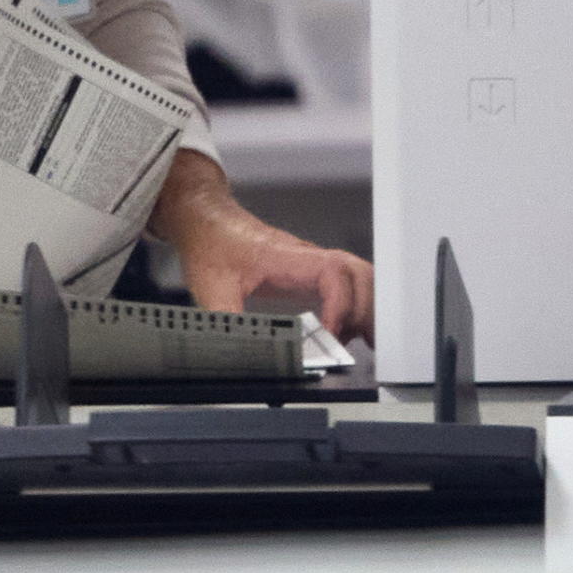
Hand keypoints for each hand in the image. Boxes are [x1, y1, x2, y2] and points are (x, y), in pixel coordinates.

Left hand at [149, 152, 373, 337]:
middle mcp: (308, 258)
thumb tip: (240, 352)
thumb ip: (228, 321)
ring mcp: (312, 264)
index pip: (334, 273)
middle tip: (361, 346)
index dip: (341, 305)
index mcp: (288, 258)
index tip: (332, 335)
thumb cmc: (212, 245)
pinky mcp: (310, 273)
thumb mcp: (212, 287)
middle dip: (366, 311)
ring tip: (364, 343)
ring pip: (359, 278)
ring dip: (366, 308)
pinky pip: (347, 284)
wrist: (205, 220)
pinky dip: (357, 306)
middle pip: (359, 275)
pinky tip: (350, 331)